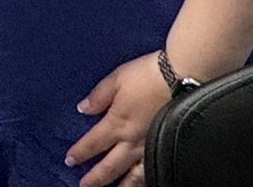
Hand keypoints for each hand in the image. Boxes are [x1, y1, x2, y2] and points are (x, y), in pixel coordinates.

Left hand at [66, 52, 167, 186]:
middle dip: (95, 178)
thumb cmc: (148, 76)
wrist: (182, 77)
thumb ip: (98, 97)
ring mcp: (151, 147)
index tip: (70, 161)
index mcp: (117, 123)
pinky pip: (153, 171)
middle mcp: (132, 141)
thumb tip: (82, 109)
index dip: (80, 153)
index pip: (93, 144)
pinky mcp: (168, 147)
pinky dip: (145, 181)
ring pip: (133, 176)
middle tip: (84, 186)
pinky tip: (142, 184)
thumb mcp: (116, 79)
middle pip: (110, 166)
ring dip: (121, 186)